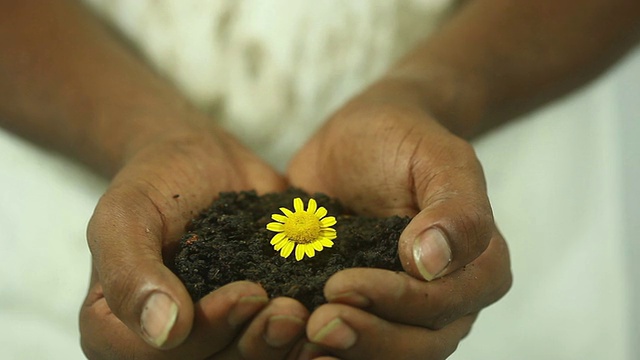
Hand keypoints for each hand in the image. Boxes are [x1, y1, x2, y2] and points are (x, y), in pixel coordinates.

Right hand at [79, 123, 308, 358]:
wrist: (198, 160)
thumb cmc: (153, 182)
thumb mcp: (124, 214)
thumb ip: (130, 271)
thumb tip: (163, 330)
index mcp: (118, 330)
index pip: (162, 356)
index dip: (207, 334)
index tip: (248, 292)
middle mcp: (166, 342)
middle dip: (253, 343)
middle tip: (290, 310)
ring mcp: (210, 333)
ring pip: (246, 359)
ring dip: (281, 346)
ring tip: (306, 312)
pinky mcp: (248, 319)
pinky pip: (273, 342)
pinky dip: (300, 338)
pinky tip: (324, 319)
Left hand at [288, 93, 511, 358]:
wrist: (363, 138)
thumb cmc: (405, 140)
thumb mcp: (438, 157)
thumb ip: (454, 207)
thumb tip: (434, 263)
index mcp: (479, 267)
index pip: (446, 305)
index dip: (398, 303)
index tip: (341, 283)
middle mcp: (448, 299)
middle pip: (418, 346)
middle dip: (367, 339)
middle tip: (317, 322)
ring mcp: (403, 309)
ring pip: (385, 352)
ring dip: (346, 350)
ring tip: (300, 332)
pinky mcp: (364, 306)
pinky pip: (353, 340)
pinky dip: (324, 346)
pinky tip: (289, 336)